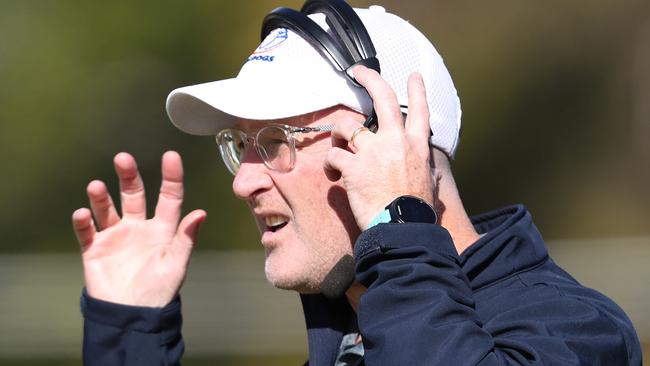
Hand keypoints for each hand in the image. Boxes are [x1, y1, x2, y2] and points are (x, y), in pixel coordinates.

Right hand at [72, 151, 205, 306]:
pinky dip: (83, 222)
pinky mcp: (95, 250)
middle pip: (133, 195)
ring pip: (107, 209)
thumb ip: (186, 238)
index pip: (169, 197)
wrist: (132, 316)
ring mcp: (116, 237)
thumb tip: (200, 213)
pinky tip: (83, 213)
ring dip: (101, 197)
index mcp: (162, 229)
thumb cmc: (160, 291)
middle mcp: (138, 227)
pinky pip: (87, 232)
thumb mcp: (177, 263)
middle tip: (123, 159)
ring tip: (96, 186)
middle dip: (128, 176)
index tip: (171, 156)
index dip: (171, 177)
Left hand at [324, 66, 433, 229]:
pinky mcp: (352, 167)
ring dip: (337, 135)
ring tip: (337, 147)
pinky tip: (333, 176)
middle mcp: (396, 142)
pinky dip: (330, 164)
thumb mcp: (431, 187)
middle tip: (358, 71)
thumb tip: (434, 173)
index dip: (417, 90)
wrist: (402, 228)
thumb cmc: (417, 213)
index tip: (413, 76)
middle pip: (383, 98)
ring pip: (347, 126)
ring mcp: (373, 152)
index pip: (420, 111)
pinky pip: (333, 156)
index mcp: (417, 147)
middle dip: (369, 79)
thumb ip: (428, 173)